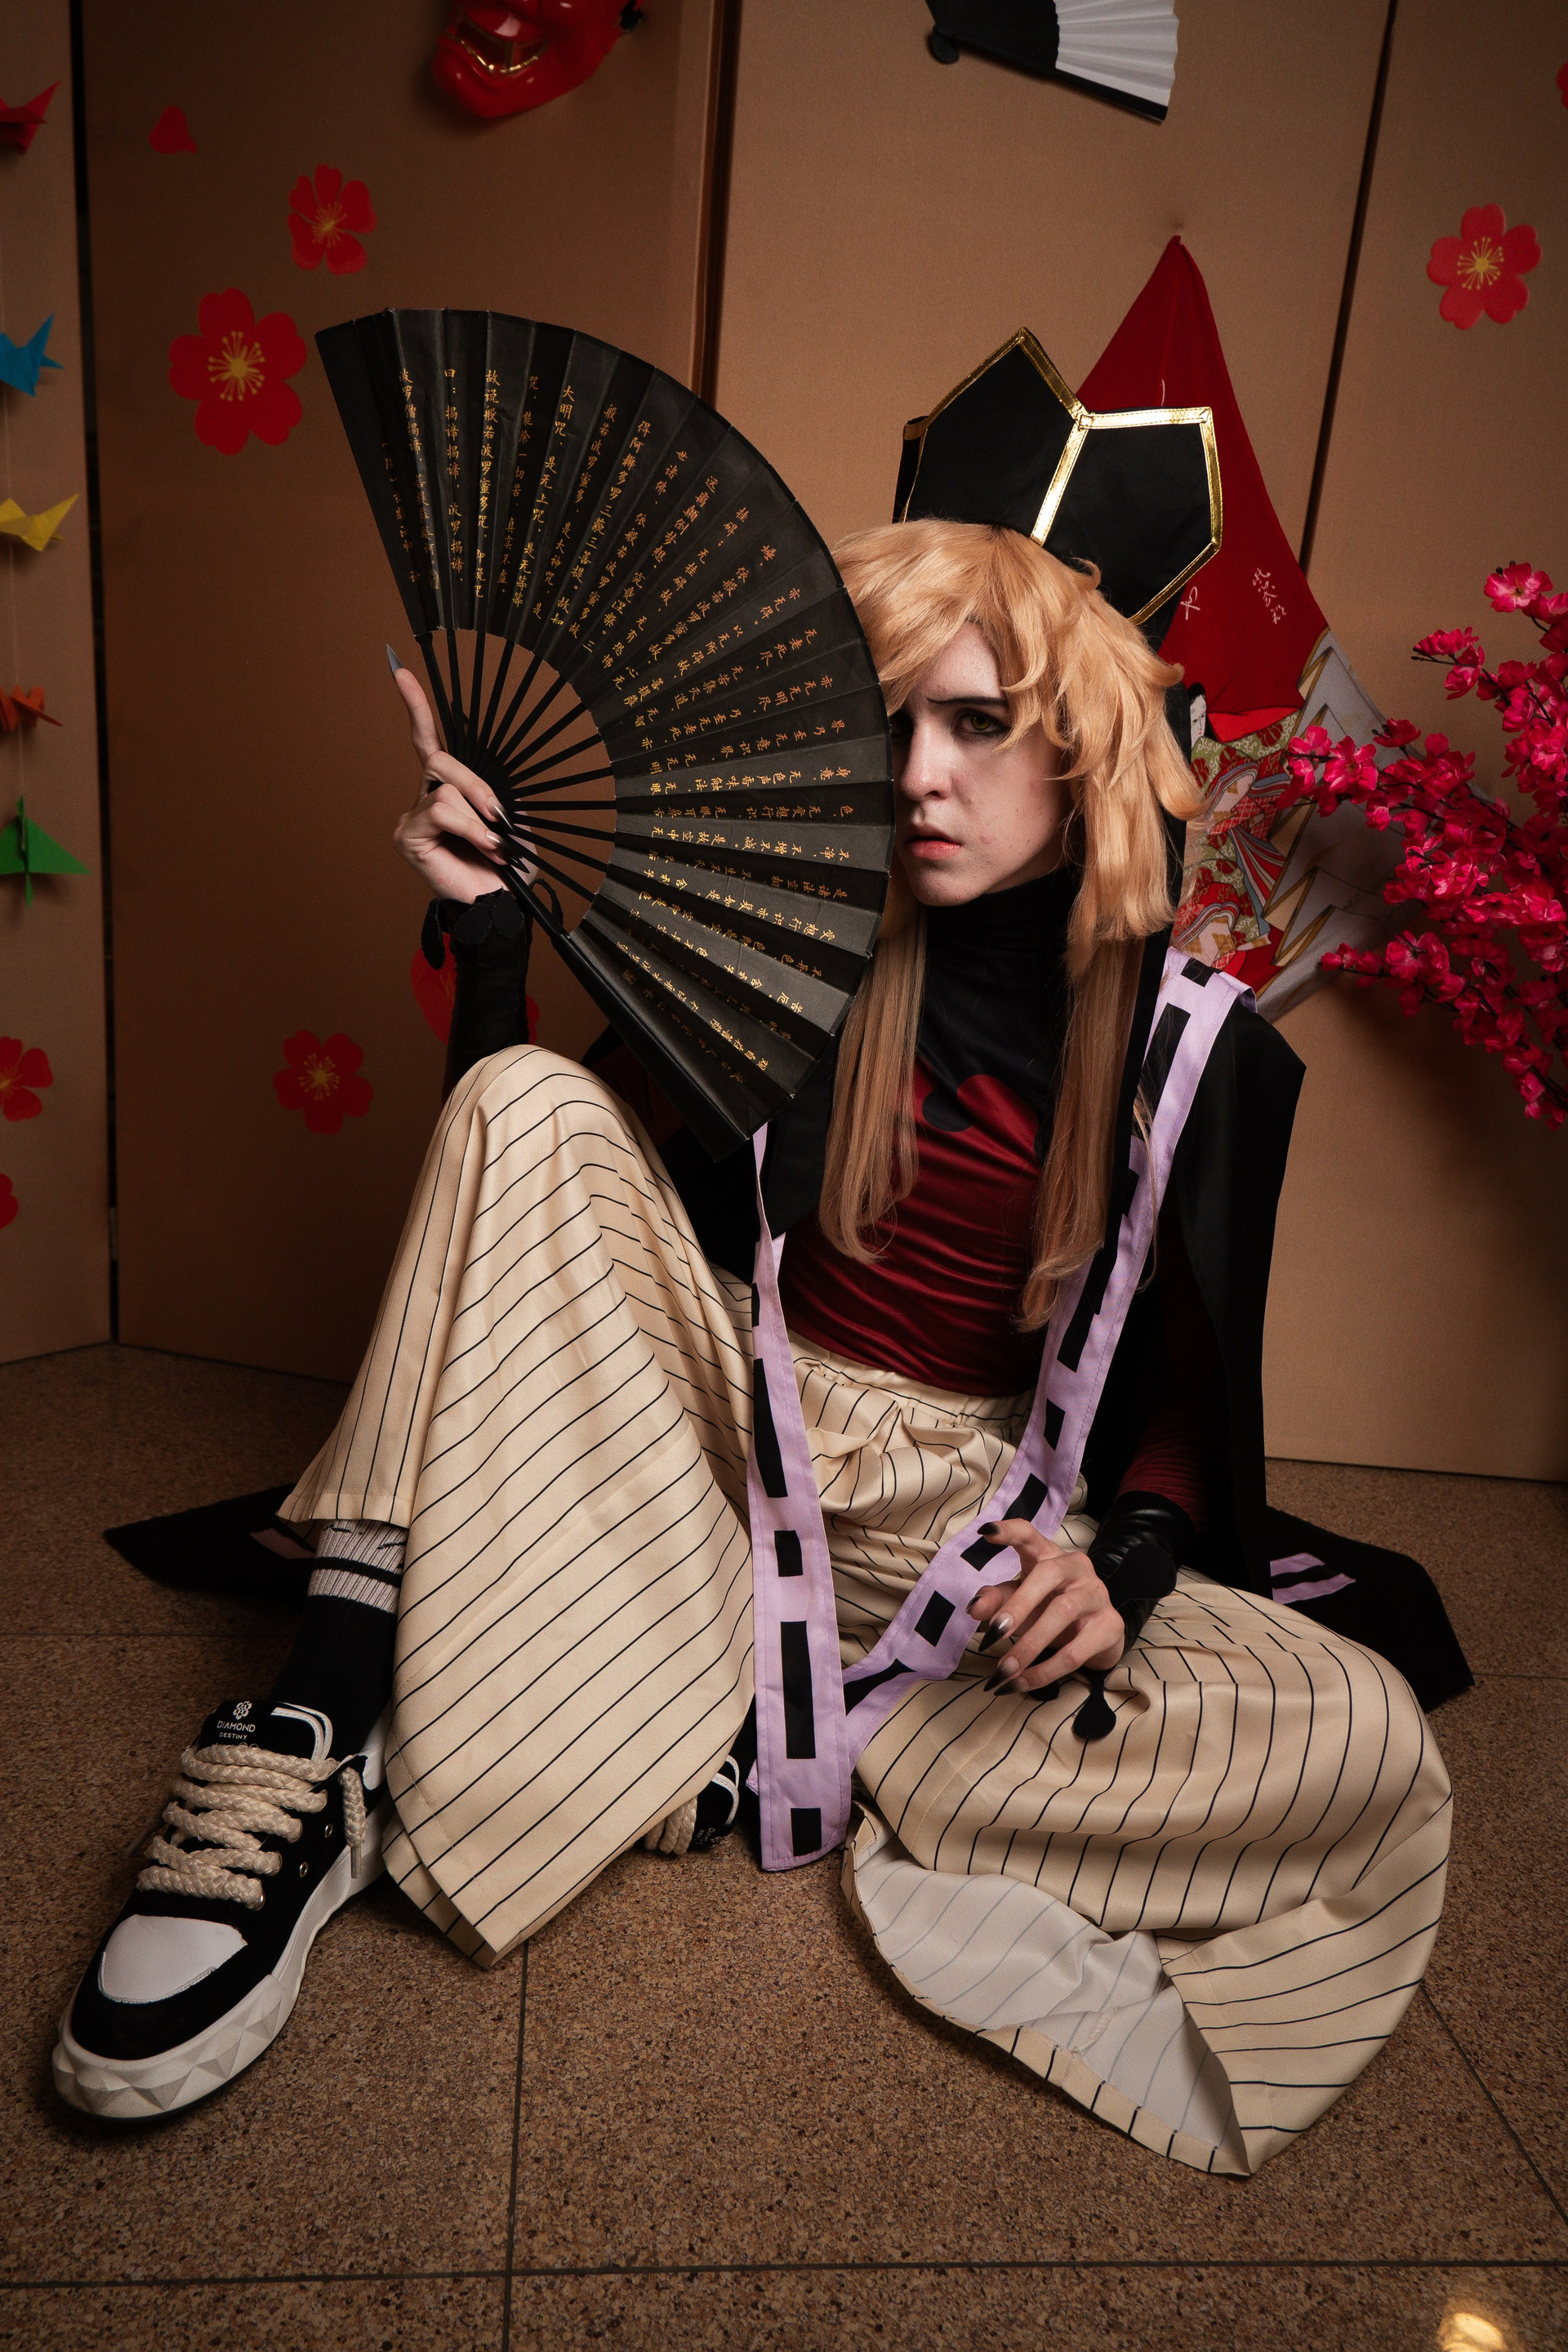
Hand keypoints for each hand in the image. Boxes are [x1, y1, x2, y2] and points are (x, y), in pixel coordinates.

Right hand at [389, 664, 514, 903]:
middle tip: (500, 818)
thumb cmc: (507, 866)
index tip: (400, 671)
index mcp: (447, 789)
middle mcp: (424, 798)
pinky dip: (468, 826)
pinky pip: (440, 809)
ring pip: (444, 786)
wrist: (502, 903)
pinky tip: (482, 846)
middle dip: (478, 785)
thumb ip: (492, 791)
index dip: (416, 708)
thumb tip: (482, 784)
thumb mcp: (509, 818)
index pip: (428, 741)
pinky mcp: (407, 836)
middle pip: (441, 760)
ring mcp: (412, 817)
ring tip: (493, 844)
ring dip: (478, 814)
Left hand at [967, 1517, 1125, 1691]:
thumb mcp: (1021, 1601)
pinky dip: (1045, 1671)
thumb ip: (997, 1600)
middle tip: (993, 1634)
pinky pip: (1075, 1651)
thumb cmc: (1052, 1609)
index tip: (986, 1533)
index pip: (1030, 1535)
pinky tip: (1023, 1682)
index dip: (1009, 1532)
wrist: (1099, 1636)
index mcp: (1049, 1555)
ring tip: (1003, 1670)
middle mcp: (1076, 1568)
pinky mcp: (1110, 1625)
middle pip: (1046, 1574)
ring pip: (1061, 1613)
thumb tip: (974, 1609)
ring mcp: (1096, 1594)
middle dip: (1017, 1605)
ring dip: (1028, 1646)